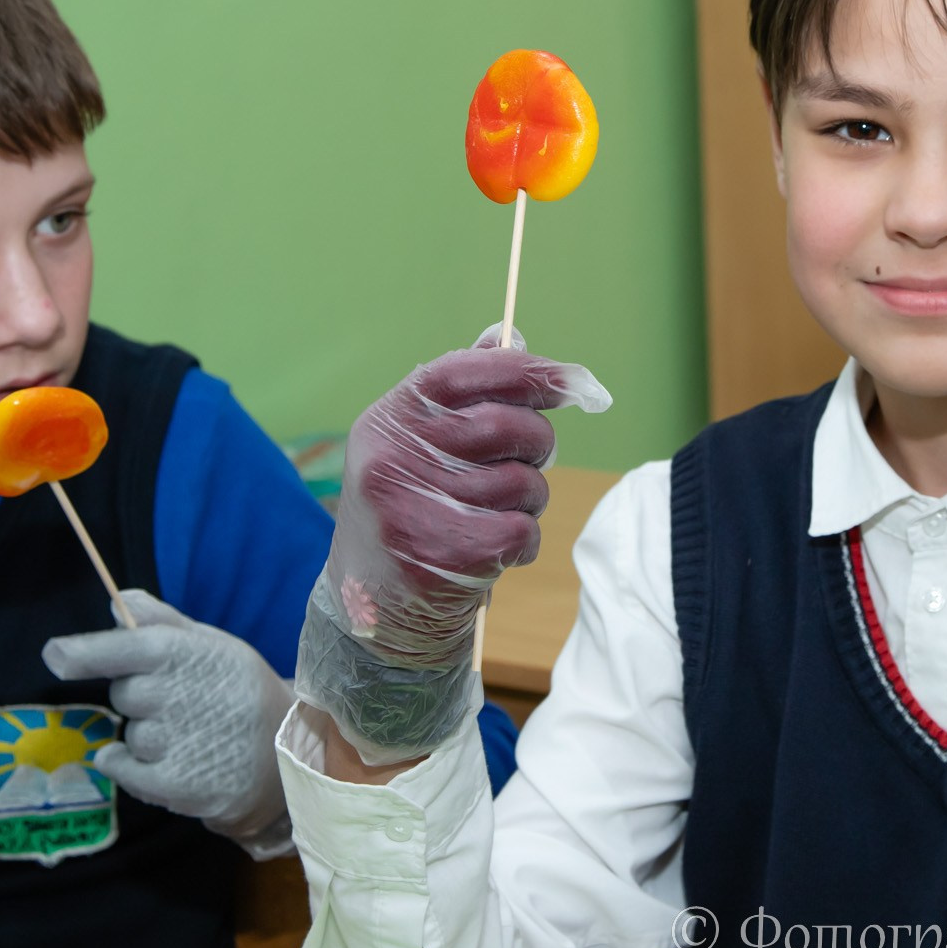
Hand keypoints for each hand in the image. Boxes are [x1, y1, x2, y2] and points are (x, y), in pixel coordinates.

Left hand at [43, 589, 293, 854]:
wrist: (288, 756)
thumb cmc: (241, 692)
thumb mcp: (215, 646)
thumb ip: (163, 622)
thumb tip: (117, 602)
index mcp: (189, 654)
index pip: (129, 647)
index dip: (87, 652)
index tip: (55, 655)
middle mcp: (181, 696)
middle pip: (124, 692)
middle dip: (140, 695)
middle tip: (180, 701)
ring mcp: (177, 743)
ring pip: (129, 733)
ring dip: (147, 735)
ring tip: (190, 735)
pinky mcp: (174, 785)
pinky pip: (122, 768)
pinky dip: (127, 765)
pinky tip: (162, 761)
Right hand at [295, 327, 607, 765]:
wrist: (374, 611)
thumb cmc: (410, 511)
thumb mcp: (417, 446)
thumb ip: (463, 394)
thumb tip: (509, 336)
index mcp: (387, 421)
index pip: (460, 372)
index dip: (525, 370)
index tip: (572, 381)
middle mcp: (392, 460)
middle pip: (505, 425)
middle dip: (536, 444)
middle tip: (526, 464)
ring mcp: (413, 509)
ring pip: (521, 482)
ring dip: (528, 500)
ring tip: (496, 514)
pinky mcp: (443, 556)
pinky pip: (521, 530)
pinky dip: (523, 542)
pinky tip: (495, 551)